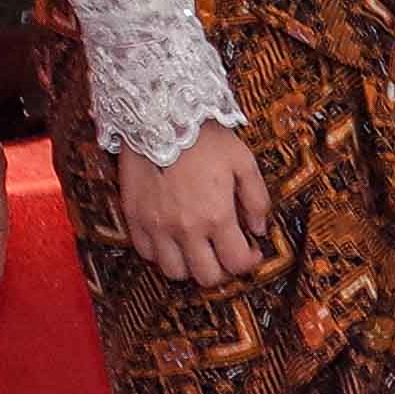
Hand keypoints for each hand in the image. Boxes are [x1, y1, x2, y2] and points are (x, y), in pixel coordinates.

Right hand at [122, 124, 269, 284]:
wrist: (161, 117)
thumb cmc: (205, 138)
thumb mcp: (244, 161)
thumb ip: (257, 199)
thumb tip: (259, 229)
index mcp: (216, 216)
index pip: (237, 262)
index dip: (250, 262)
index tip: (252, 251)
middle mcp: (186, 229)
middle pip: (206, 276)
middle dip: (221, 270)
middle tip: (224, 254)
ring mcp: (156, 227)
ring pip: (173, 272)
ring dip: (189, 267)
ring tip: (197, 250)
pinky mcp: (135, 219)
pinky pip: (146, 253)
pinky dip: (161, 253)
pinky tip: (171, 238)